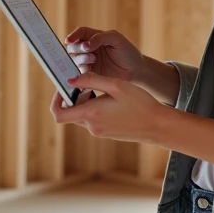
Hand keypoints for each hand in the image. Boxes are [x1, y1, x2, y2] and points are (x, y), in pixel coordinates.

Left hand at [50, 72, 166, 144]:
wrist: (157, 126)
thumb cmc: (140, 103)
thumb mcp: (116, 85)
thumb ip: (91, 80)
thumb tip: (70, 79)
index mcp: (91, 114)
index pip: (59, 114)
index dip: (56, 101)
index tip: (63, 88)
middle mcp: (92, 126)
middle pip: (71, 112)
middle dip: (76, 97)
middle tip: (88, 84)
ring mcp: (99, 132)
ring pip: (84, 115)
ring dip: (88, 102)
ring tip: (106, 91)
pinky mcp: (107, 133)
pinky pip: (94, 120)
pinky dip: (97, 109)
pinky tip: (114, 101)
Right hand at [64, 27, 142, 83]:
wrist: (136, 70)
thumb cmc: (128, 52)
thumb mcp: (117, 39)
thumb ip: (101, 38)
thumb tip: (86, 44)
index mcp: (95, 36)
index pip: (80, 32)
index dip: (73, 35)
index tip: (69, 40)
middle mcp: (90, 48)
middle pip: (73, 46)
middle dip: (77, 48)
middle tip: (88, 51)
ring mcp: (89, 61)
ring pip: (74, 59)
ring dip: (80, 59)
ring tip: (92, 60)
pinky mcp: (90, 73)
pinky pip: (79, 71)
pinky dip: (80, 70)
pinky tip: (88, 69)